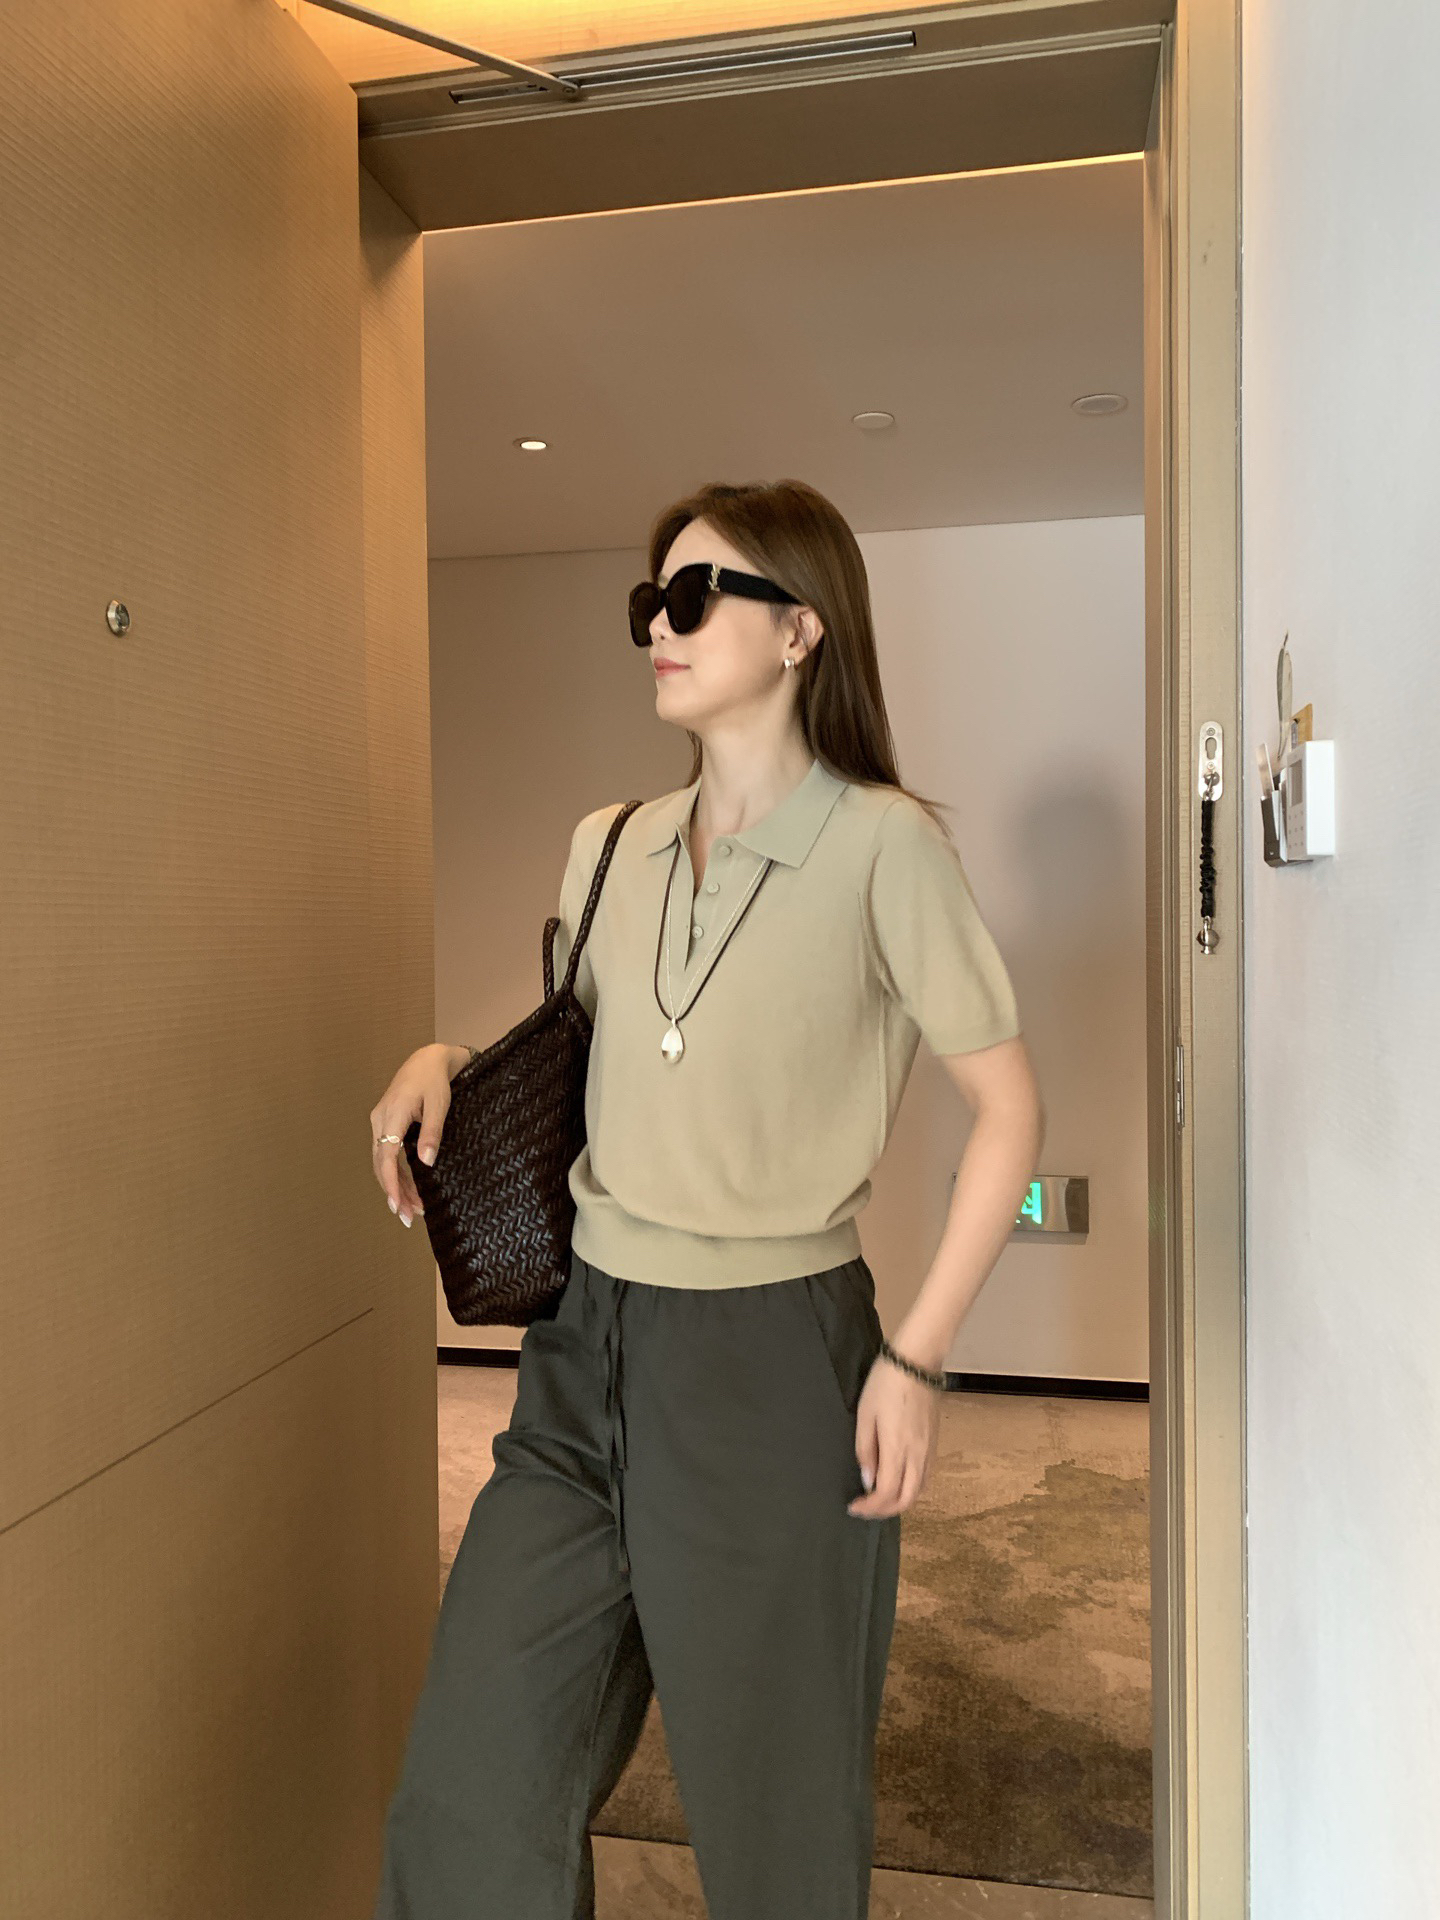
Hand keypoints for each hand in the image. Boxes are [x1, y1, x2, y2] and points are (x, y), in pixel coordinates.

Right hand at [368, 1043, 453, 1226]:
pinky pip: (387, 1154)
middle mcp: (380, 1120)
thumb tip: (427, 1162)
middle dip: (394, 1192)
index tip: (398, 1205)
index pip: (386, 1156)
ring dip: (396, 1186)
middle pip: (381, 1164)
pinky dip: (396, 1173)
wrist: (427, 1060)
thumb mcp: (439, 1104)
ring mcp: (380, 1122)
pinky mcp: (386, 1125)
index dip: (391, 1183)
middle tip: (408, 1218)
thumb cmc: (435, 1079)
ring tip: (412, 1210)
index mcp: (392, 1114)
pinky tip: (407, 1189)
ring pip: (383, 1162)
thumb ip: (432, 1133)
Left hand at [847, 1348, 940, 1517]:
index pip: (886, 1493)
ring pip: (919, 1491)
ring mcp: (929, 1450)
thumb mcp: (865, 1414)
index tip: (853, 1507)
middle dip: (885, 1511)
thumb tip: (868, 1480)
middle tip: (865, 1508)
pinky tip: (898, 1481)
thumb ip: (866, 1450)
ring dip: (899, 1501)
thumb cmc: (885, 1384)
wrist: (916, 1362)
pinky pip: (926, 1477)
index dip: (870, 1507)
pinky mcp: (934, 1443)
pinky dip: (912, 1488)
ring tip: (879, 1498)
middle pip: (906, 1499)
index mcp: (897, 1449)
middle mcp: (917, 1455)